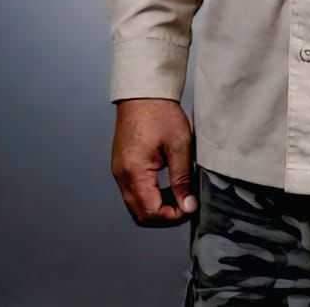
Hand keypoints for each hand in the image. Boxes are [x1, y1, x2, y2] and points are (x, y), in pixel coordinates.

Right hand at [111, 98, 198, 226]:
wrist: (143, 92)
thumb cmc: (160, 113)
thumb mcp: (179, 145)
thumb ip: (182, 179)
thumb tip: (187, 206)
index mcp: (134, 172)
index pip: (150, 212)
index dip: (172, 216)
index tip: (190, 207)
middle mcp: (122, 176)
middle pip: (140, 214)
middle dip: (164, 216)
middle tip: (185, 205)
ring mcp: (119, 172)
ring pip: (136, 205)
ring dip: (156, 207)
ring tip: (179, 195)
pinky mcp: (121, 166)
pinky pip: (133, 192)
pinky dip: (149, 196)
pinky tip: (166, 185)